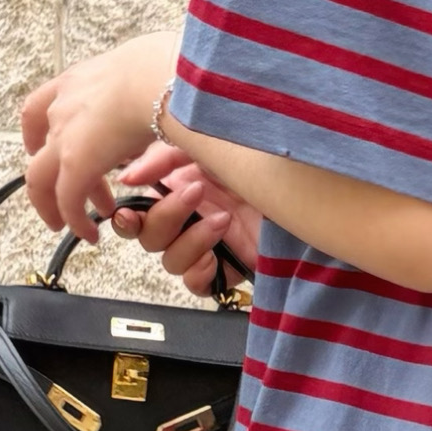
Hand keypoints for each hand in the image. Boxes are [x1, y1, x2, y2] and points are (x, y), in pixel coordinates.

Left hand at [19, 38, 168, 244]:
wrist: (163, 74)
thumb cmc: (170, 74)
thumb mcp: (150, 91)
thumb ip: (145, 116)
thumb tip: (141, 153)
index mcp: (79, 80)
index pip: (41, 104)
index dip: (37, 130)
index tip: (39, 145)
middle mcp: (64, 105)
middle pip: (38, 147)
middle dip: (48, 176)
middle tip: (59, 197)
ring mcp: (65, 133)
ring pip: (40, 177)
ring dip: (54, 203)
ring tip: (70, 225)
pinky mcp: (75, 162)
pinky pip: (67, 200)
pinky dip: (75, 220)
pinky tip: (90, 234)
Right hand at [106, 143, 262, 295]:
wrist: (306, 187)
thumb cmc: (262, 162)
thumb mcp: (209, 147)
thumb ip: (165, 158)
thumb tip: (128, 176)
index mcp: (178, 190)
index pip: (136, 212)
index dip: (125, 217)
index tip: (130, 212)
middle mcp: (189, 219)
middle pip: (148, 237)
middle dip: (166, 216)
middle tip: (196, 193)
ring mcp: (208, 245)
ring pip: (169, 261)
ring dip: (190, 240)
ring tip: (221, 219)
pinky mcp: (227, 269)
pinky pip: (195, 284)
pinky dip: (200, 271)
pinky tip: (217, 253)